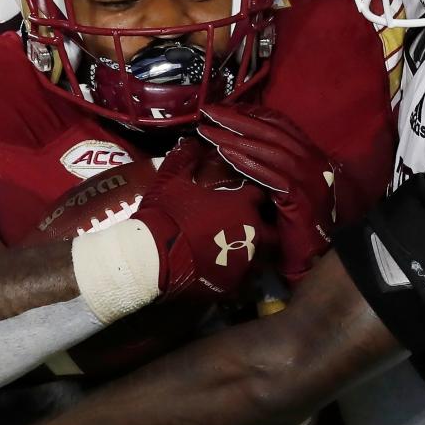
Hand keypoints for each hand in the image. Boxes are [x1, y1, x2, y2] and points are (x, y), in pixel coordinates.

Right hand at [133, 138, 272, 300]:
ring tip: (236, 249)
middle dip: (265, 226)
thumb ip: (186, 158)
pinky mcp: (233, 285)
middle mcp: (252, 232)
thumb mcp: (171, 179)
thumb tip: (192, 140)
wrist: (151, 257)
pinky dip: (236, 274)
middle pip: (273, 229)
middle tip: (248, 224)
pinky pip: (243, 280)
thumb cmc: (165, 213)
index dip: (254, 194)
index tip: (244, 193)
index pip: (262, 194)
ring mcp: (244, 261)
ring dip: (252, 250)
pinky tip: (223, 270)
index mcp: (242, 205)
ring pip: (261, 255)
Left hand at [199, 104, 336, 282]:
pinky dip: (247, 163)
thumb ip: (271, 166)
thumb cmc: (294, 223)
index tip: (223, 107)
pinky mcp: (301, 198)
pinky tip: (225, 154)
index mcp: (311, 154)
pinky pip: (271, 175)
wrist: (314, 255)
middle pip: (270, 131)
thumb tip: (238, 146)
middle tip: (208, 111)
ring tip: (209, 131)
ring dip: (235, 138)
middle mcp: (313, 161)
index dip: (250, 113)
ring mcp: (310, 178)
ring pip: (269, 150)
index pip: (279, 124)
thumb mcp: (285, 187)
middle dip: (236, 119)